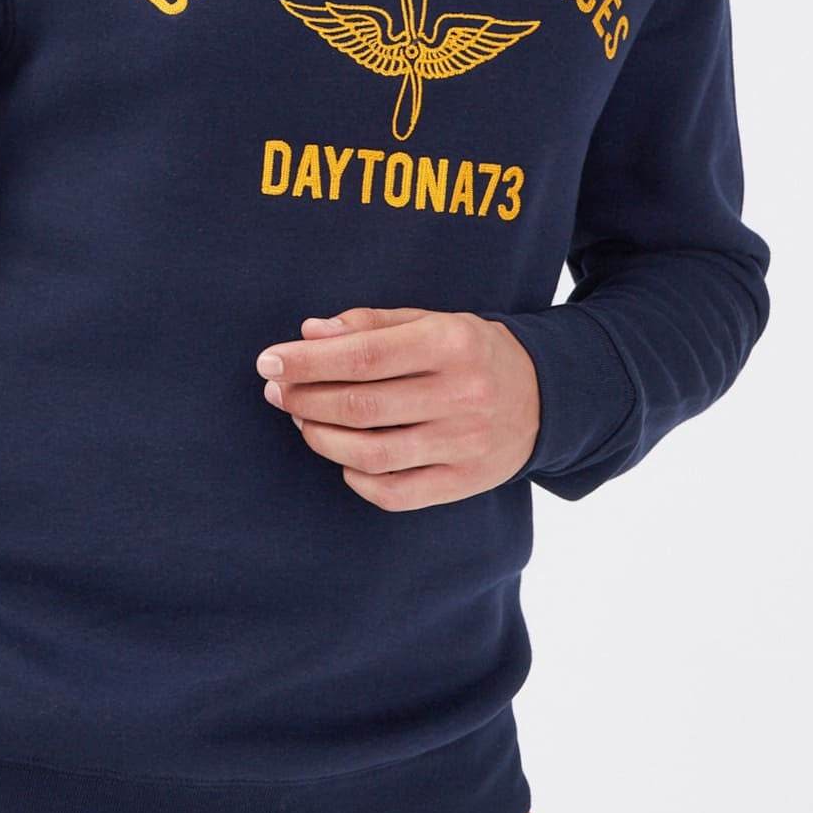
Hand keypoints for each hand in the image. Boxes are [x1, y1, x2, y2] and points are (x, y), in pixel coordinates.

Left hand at [254, 305, 538, 507]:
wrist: (544, 396)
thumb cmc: (470, 351)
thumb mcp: (431, 320)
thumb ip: (370, 324)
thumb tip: (308, 333)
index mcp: (452, 344)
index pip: (363, 356)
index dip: (307, 362)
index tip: (269, 361)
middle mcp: (462, 396)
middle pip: (361, 406)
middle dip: (305, 398)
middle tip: (277, 390)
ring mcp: (465, 445)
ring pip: (371, 454)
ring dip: (321, 437)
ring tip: (302, 419)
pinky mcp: (464, 483)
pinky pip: (394, 493)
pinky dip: (356, 478)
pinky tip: (342, 456)